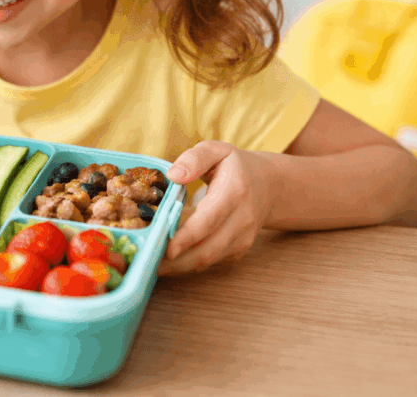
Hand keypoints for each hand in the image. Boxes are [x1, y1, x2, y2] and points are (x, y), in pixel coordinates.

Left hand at [157, 141, 278, 275]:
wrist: (270, 185)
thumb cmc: (235, 165)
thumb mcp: (216, 150)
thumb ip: (194, 159)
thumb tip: (173, 175)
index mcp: (234, 192)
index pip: (208, 220)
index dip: (186, 237)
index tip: (165, 248)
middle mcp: (242, 219)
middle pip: (207, 249)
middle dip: (176, 261)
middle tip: (147, 261)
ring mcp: (243, 238)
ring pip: (207, 260)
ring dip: (178, 267)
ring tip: (151, 265)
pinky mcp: (239, 250)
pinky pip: (211, 261)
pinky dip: (188, 263)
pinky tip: (168, 260)